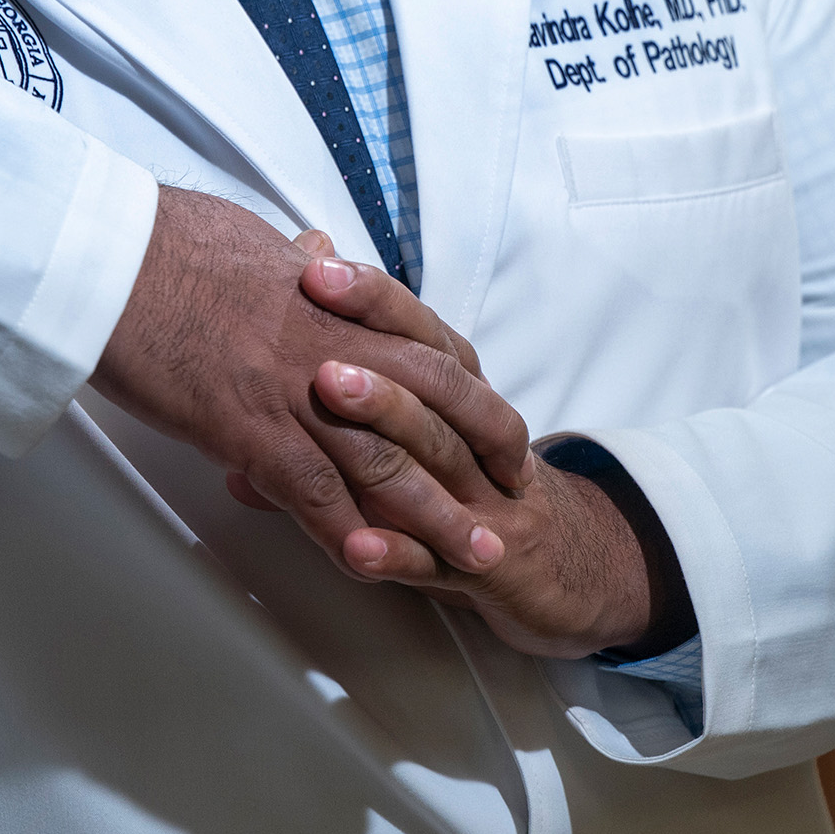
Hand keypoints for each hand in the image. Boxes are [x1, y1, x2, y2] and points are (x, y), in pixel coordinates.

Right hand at [93, 188, 533, 579]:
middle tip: (511, 502)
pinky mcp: (252, 426)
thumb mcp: (249, 237)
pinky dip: (350, 534)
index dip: (469, 395)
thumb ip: (293, 257)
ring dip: (436, 517)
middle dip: (480, 460)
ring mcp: (298, 388)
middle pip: (434, 408)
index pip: (430, 349)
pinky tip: (376, 567)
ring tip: (477, 555)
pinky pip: (316, 492)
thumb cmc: (167, 241)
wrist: (114, 254)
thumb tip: (310, 251)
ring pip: (389, 461)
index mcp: (338, 298)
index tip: (490, 427)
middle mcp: (336, 342)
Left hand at [292, 278, 663, 659]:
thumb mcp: (416, 424)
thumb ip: (349, 380)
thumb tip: (276, 321)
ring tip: (331, 402)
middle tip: (320, 343)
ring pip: (435, 458)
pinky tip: (356, 546)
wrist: (558, 565)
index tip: (316, 266)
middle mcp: (473, 433)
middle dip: (374, 358)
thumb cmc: (464, 483)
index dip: (372, 297)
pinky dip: (395, 552)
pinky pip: (434, 559)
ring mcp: (483, 499)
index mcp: (456, 390)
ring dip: (383, 432)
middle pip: (430, 384)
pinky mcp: (486, 567)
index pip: (418, 328)